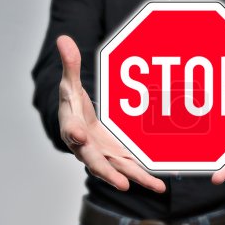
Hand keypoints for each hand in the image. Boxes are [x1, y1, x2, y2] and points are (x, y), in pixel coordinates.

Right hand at [56, 35, 165, 192]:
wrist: (79, 126)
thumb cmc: (74, 106)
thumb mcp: (70, 85)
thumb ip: (71, 66)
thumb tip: (63, 39)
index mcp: (73, 128)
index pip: (71, 131)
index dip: (74, 134)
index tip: (79, 135)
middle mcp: (87, 148)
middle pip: (95, 162)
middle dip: (108, 172)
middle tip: (121, 183)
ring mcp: (104, 156)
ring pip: (119, 170)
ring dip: (136, 178)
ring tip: (157, 186)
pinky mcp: (118, 158)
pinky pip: (132, 168)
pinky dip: (145, 175)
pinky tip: (162, 182)